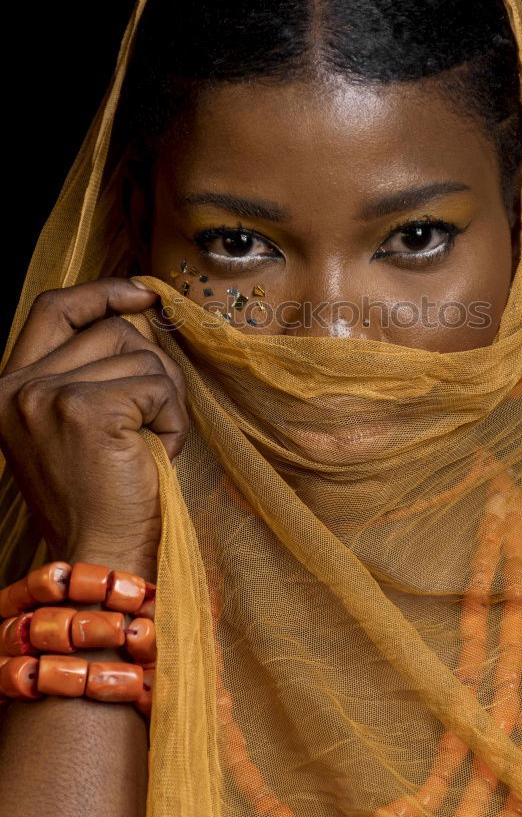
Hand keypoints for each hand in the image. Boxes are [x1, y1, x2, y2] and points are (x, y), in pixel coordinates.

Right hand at [0, 277, 188, 573]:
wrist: (99, 558)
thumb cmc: (99, 496)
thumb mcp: (76, 424)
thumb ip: (89, 369)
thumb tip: (139, 313)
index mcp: (8, 389)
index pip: (53, 309)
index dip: (101, 292)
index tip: (143, 292)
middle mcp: (18, 388)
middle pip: (113, 330)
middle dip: (151, 368)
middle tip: (153, 420)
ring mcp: (49, 397)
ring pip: (143, 356)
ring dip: (166, 399)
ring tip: (151, 444)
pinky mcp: (90, 411)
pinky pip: (159, 387)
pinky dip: (174, 420)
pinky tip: (160, 453)